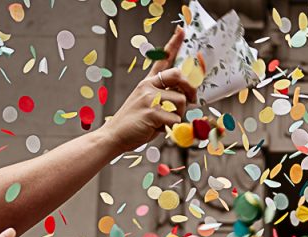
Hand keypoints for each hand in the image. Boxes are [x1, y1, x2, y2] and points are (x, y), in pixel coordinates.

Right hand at [102, 28, 198, 150]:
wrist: (114, 135)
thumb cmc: (135, 122)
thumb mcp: (149, 104)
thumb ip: (165, 98)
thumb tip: (186, 98)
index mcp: (147, 82)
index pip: (162, 59)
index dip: (173, 44)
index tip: (181, 30)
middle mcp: (148, 86)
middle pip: (179, 76)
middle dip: (191, 89)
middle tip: (193, 100)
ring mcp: (149, 98)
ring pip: (181, 102)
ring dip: (179, 115)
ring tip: (165, 121)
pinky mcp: (151, 112)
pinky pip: (175, 119)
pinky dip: (172, 128)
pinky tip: (159, 129)